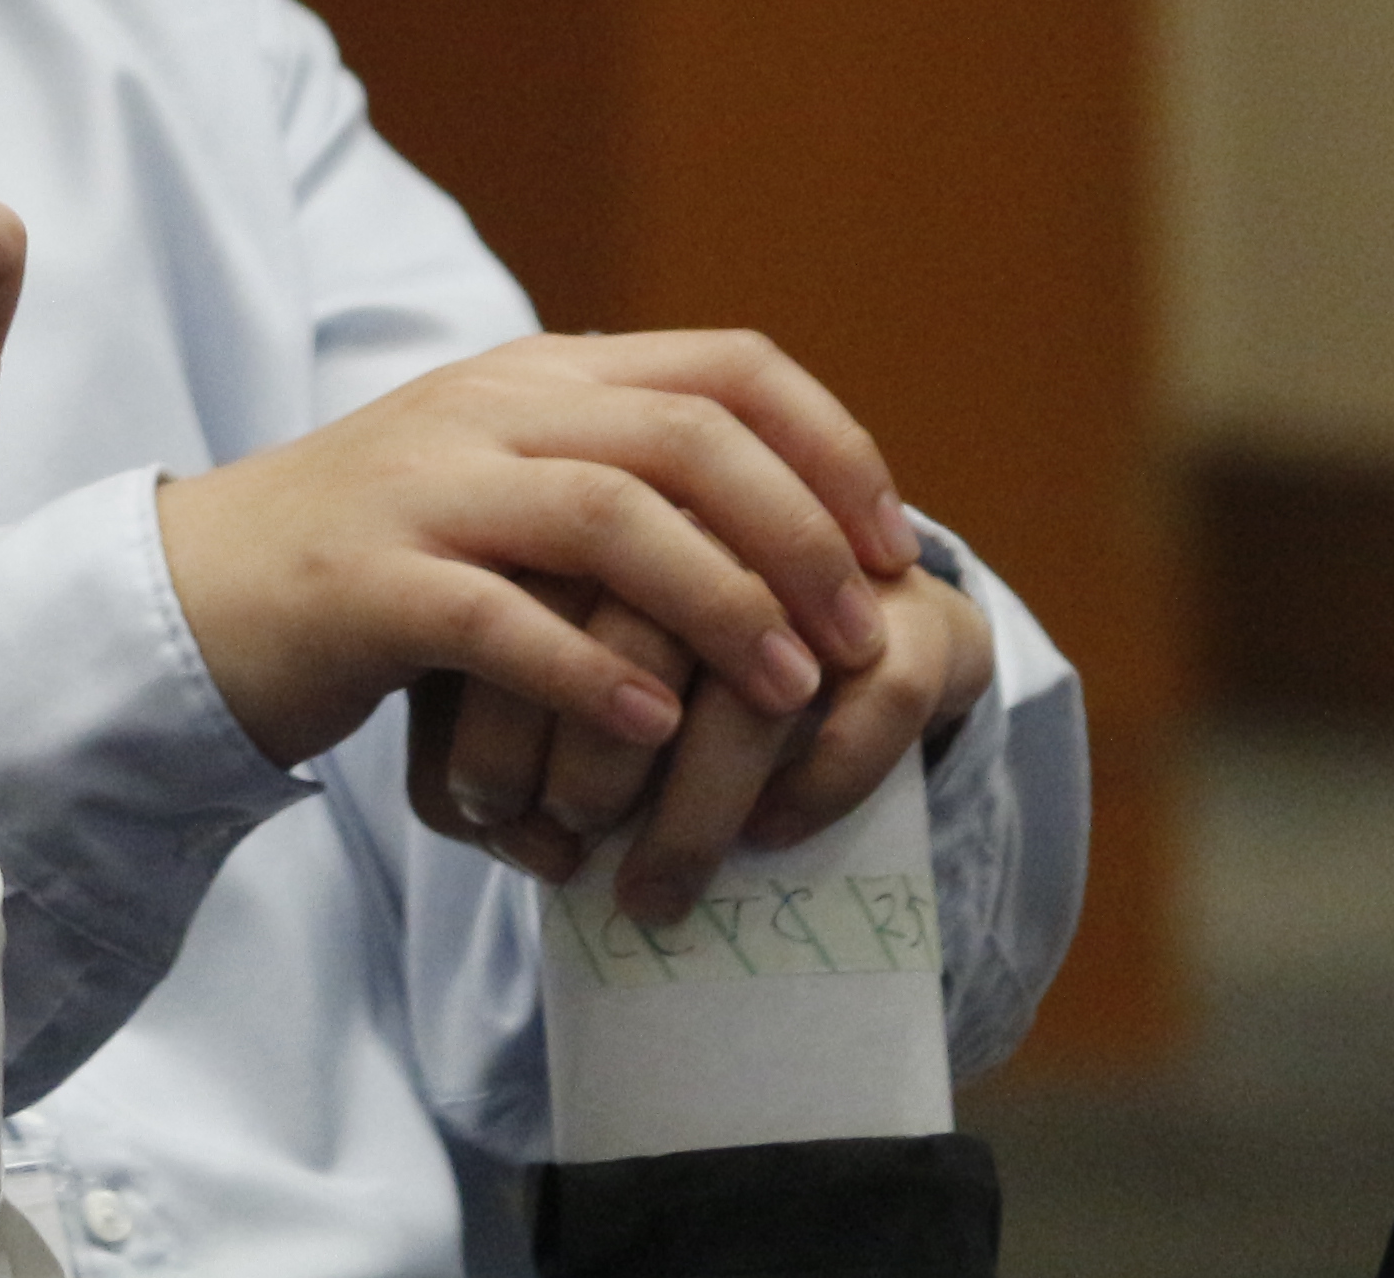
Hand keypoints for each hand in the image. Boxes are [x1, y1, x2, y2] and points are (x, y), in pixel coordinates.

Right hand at [151, 330, 919, 784]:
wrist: (199, 594)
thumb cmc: (381, 561)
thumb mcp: (507, 482)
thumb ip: (619, 471)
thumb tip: (791, 514)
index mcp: (538, 375)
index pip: (728, 365)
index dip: (832, 447)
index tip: (888, 546)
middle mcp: (486, 409)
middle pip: (687, 434)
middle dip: (799, 535)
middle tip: (857, 636)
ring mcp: (422, 490)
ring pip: (608, 515)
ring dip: (721, 606)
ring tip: (784, 692)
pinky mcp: (368, 584)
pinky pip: (501, 619)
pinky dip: (592, 676)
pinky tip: (652, 736)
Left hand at [411, 562, 994, 921]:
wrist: (864, 647)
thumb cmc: (682, 675)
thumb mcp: (569, 676)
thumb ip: (498, 712)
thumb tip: (465, 814)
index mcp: (621, 498)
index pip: (533, 593)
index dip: (495, 712)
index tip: (478, 812)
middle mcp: (732, 517)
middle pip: (639, 628)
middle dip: (588, 764)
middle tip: (563, 846)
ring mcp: (837, 566)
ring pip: (751, 680)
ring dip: (694, 804)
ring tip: (647, 894)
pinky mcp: (928, 619)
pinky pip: (879, 701)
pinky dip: (820, 780)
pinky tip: (769, 835)